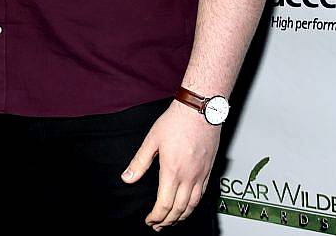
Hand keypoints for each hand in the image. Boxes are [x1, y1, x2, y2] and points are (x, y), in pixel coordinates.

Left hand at [121, 100, 219, 230]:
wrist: (200, 111)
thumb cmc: (176, 121)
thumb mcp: (152, 140)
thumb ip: (139, 162)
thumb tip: (127, 178)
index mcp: (172, 171)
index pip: (164, 204)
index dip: (156, 216)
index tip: (149, 220)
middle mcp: (189, 177)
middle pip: (179, 209)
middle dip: (167, 221)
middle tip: (157, 226)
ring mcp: (201, 175)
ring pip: (192, 205)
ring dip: (181, 217)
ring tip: (171, 221)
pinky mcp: (208, 171)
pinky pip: (202, 195)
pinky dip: (193, 206)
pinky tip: (187, 206)